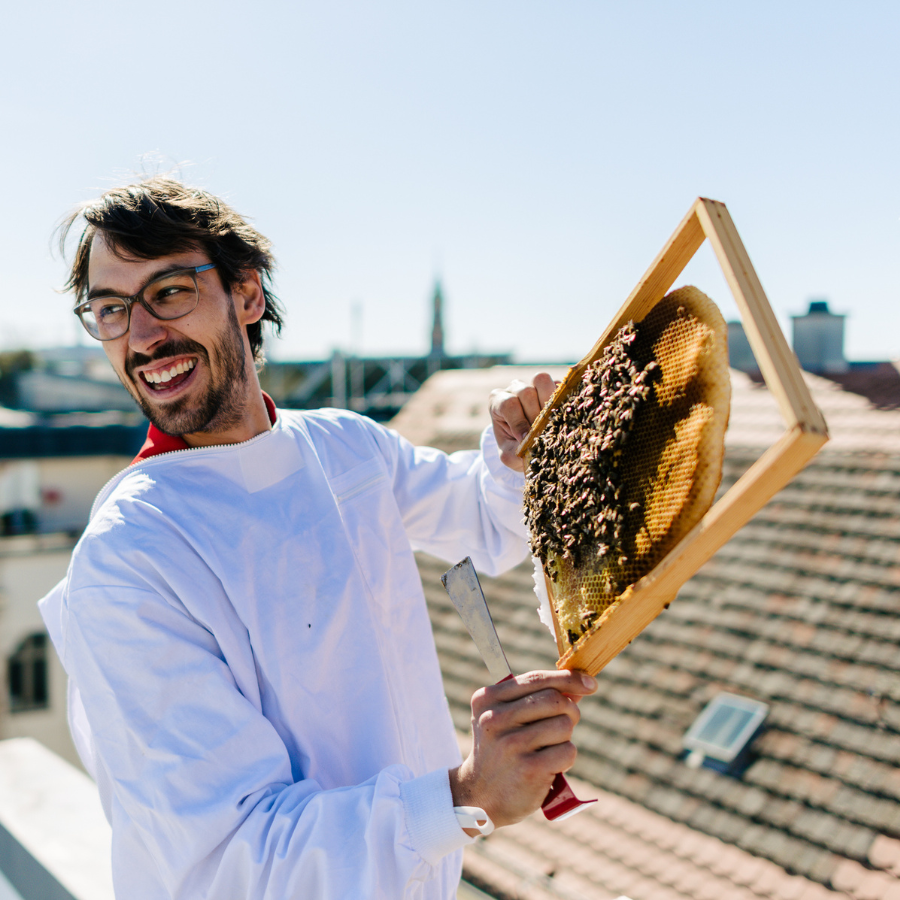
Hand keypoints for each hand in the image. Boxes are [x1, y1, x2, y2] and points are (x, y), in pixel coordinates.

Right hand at [449, 669, 596, 829]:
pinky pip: (568, 751)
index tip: (589, 682)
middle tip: (565, 724)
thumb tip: (579, 684)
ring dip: (566, 737)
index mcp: (488, 699)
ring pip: (564, 725)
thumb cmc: (501, 751)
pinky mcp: (529, 769)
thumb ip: (537, 698)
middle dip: (570, 710)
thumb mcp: (506, 719)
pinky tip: (549, 766)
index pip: (536, 679)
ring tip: (548, 749)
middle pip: (555, 699)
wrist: (481, 798)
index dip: (568, 678)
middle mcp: (495, 718)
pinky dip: (566, 758)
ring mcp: (511, 744)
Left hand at [489, 373, 556, 471]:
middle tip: (539, 432)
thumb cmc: (514, 447)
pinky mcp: (552, 385)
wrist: (527, 444)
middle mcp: (514, 388)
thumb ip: (515, 454)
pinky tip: (560, 418)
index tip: (525, 439)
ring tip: (549, 421)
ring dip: (548, 402)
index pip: (508, 404)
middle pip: (526, 392)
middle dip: (535, 415)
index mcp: (498, 401)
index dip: (518, 422)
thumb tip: (531, 450)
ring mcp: (533, 384)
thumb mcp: (510, 455)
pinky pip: (559, 386)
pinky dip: (561, 401)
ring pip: (542, 381)